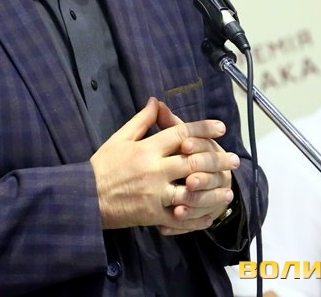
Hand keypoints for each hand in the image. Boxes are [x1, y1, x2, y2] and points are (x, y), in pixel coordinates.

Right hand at [90, 97, 238, 234]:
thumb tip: (157, 101)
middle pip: (192, 162)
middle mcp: (153, 169)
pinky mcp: (152, 214)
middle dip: (216, 160)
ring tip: (228, 190)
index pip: (180, 134)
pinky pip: (179, 218)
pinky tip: (208, 216)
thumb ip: (141, 120)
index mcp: (147, 148)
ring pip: (190, 192)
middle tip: (234, 159)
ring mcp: (154, 194)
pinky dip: (195, 219)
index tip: (221, 127)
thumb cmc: (103, 165)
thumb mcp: (119, 137)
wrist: (85, 197)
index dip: (203, 129)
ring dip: (212, 191)